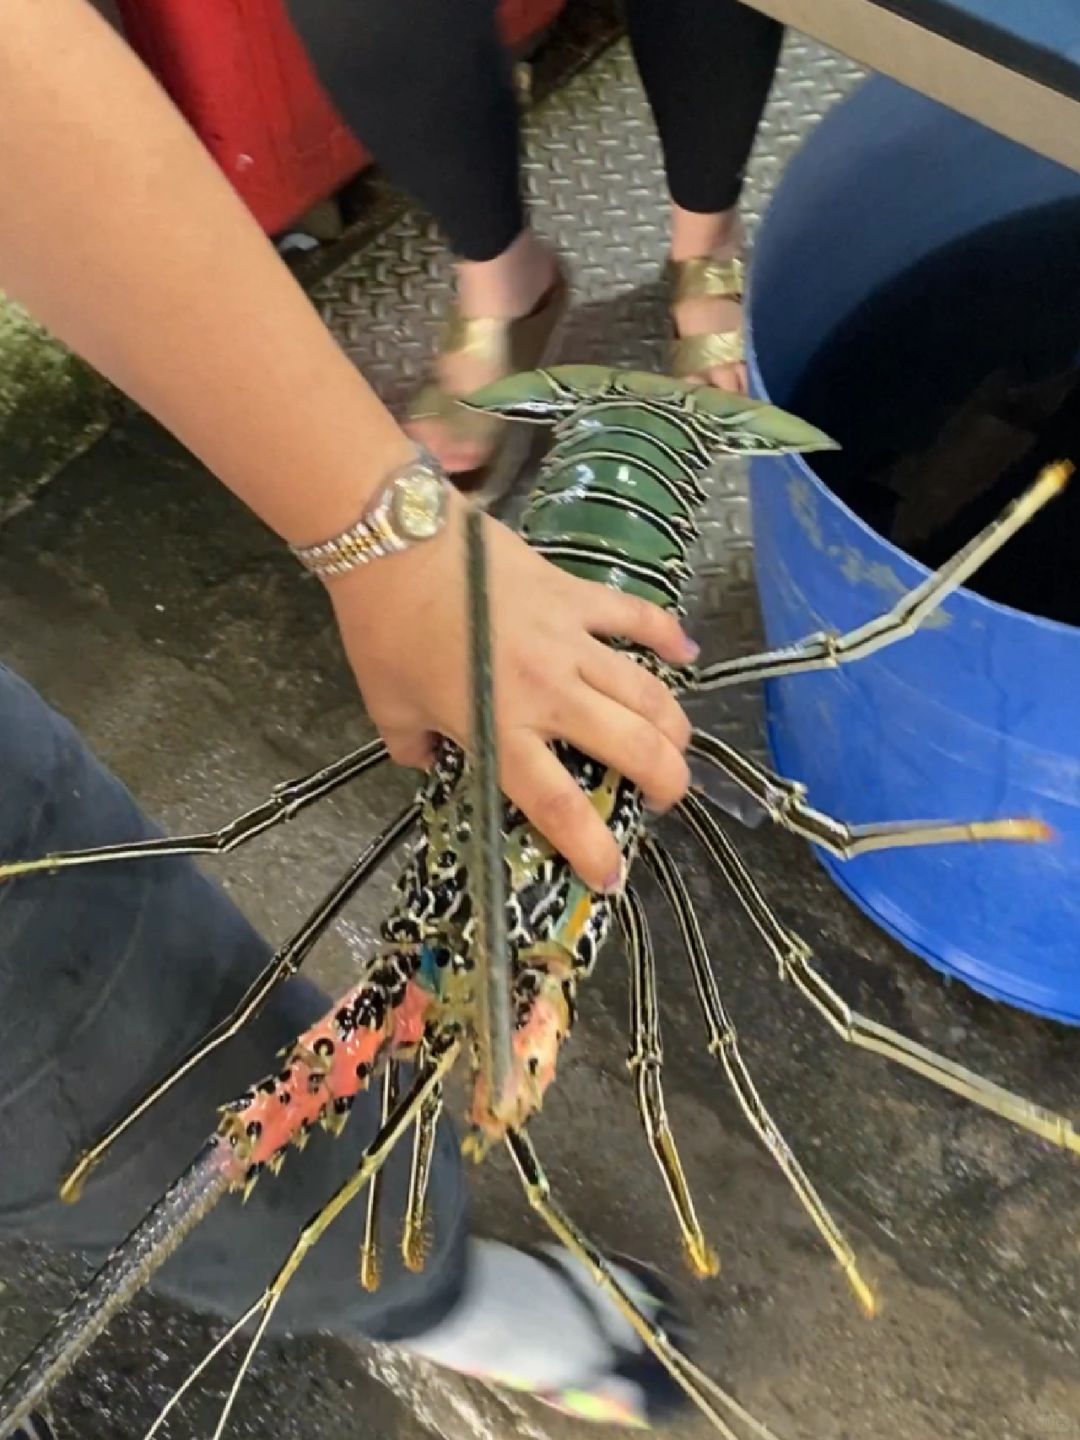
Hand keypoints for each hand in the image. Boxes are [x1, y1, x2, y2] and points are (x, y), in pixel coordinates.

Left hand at [326, 491, 696, 890]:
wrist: (395, 541)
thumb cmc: (384, 630)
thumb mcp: (387, 709)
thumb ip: (414, 747)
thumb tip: (429, 762)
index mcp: (500, 729)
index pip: (558, 805)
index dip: (591, 848)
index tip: (611, 876)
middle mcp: (548, 693)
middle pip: (632, 747)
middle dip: (664, 784)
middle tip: (661, 798)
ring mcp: (570, 641)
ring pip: (647, 691)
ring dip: (672, 726)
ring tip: (674, 746)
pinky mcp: (576, 595)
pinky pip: (636, 617)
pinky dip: (668, 635)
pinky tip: (688, 655)